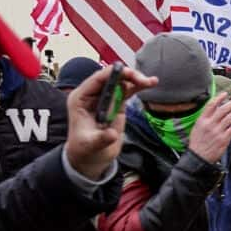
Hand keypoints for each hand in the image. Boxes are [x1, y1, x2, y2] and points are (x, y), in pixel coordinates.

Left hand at [64, 65, 158, 179]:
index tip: (128, 73)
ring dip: (136, 79)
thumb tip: (113, 134)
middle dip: (128, 76)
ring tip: (150, 82)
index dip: (113, 74)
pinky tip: (150, 83)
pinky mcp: (116, 104)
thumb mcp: (91, 145)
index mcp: (80, 99)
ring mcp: (105, 98)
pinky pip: (127, 91)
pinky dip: (138, 87)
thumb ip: (102, 138)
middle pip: (111, 77)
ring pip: (121, 81)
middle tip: (142, 80)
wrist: (90, 156)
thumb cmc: (85, 149)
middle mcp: (92, 95)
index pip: (97, 80)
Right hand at [188, 94, 230, 163]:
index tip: (226, 93)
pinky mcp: (224, 139)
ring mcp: (217, 131)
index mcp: (202, 120)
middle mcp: (209, 124)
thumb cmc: (198, 143)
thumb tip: (215, 110)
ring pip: (230, 117)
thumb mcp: (197, 128)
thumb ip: (206, 119)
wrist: (198, 157)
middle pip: (223, 110)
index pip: (211, 105)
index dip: (219, 98)